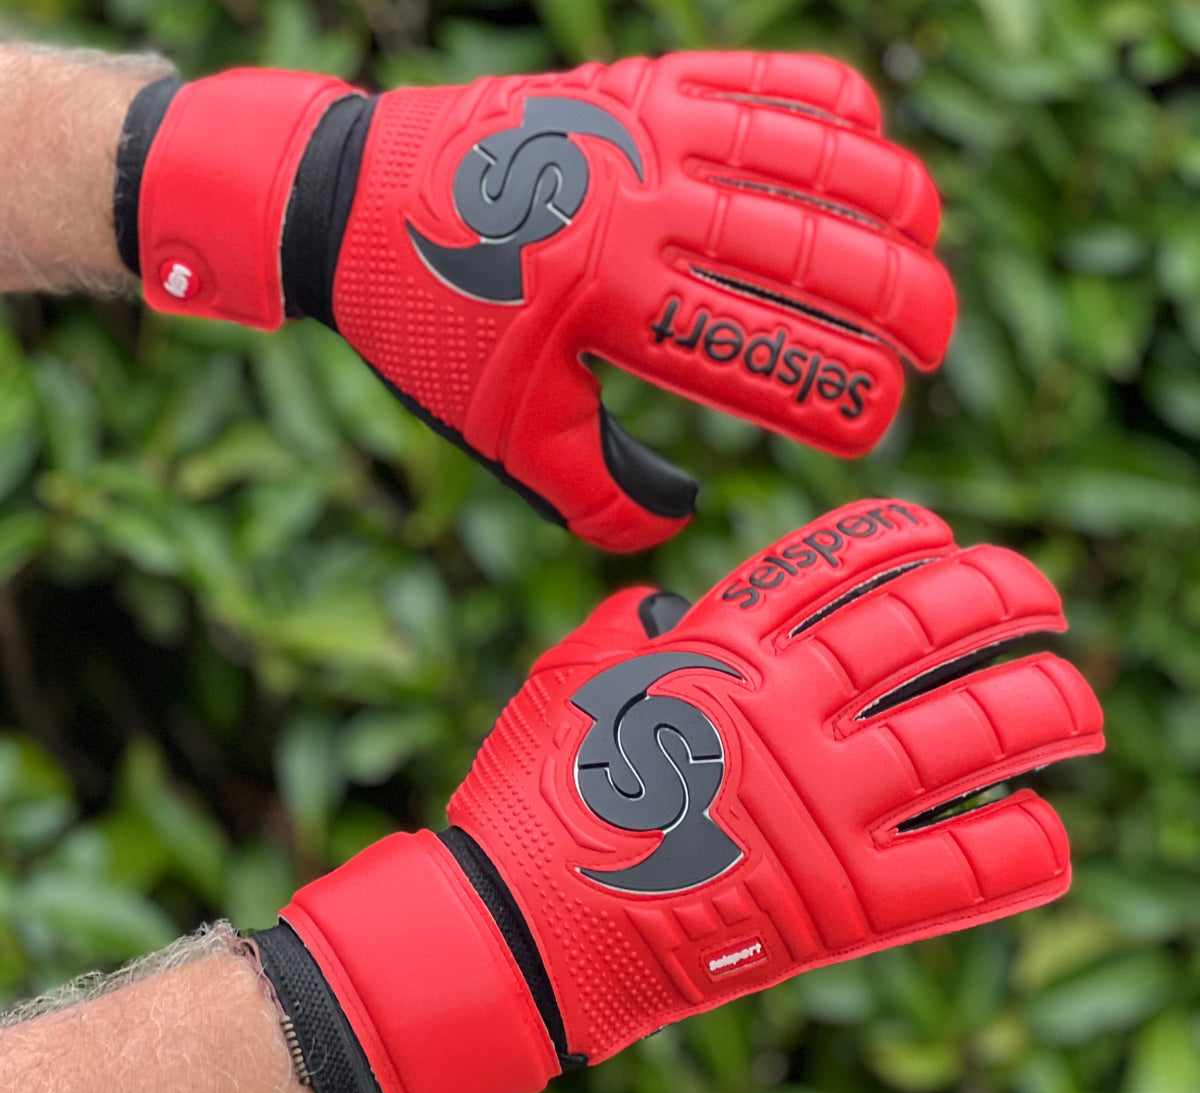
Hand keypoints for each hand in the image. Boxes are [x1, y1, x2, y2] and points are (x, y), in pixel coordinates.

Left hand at [126, 55, 955, 550]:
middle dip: (903, 306)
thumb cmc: (432, 330)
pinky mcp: (642, 80)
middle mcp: (643, 206)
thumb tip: (680, 517)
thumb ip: (595, 493)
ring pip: (817, 156)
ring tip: (929, 248)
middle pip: (818, 253)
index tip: (876, 424)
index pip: (765, 358)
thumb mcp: (505, 432)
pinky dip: (836, 109)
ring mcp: (648, 130)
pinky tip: (871, 145)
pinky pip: (769, 81)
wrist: (352, 202)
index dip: (842, 399)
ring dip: (895, 204)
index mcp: (610, 304)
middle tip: (936, 343)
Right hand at [277, 501, 1101, 1092]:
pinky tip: (1045, 829)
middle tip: (1042, 597)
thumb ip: (631, 627)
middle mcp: (785, 712)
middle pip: (925, 627)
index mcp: (721, 651)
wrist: (521, 928)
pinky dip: (1018, 849)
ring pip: (970, 735)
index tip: (942, 537)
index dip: (902, 538)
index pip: (833, 564)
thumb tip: (668, 608)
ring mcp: (820, 807)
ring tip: (1077, 701)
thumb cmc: (534, 798)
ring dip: (1042, 709)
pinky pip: (962, 871)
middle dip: (1002, 596)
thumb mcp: (570, 679)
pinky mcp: (840, 909)